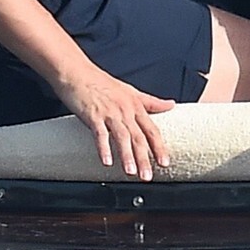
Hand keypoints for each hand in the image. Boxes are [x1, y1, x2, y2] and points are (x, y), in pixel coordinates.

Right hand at [55, 67, 174, 180]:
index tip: (165, 163)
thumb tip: (171, 105)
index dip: (159, 147)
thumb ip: (151, 102)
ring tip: (131, 172)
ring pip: (122, 137)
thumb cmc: (103, 83)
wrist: (77, 72)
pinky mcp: (93, 115)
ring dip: (127, 156)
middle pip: (139, 137)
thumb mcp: (131, 91)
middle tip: (148, 176)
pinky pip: (100, 134)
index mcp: (136, 105)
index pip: (151, 130)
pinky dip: (104, 148)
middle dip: (145, 158)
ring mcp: (109, 113)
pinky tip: (107, 162)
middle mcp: (126, 110)